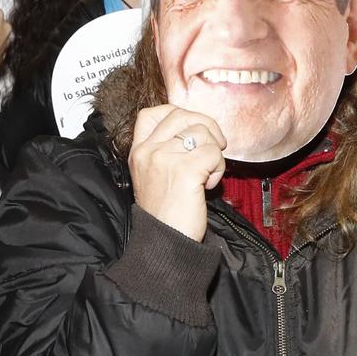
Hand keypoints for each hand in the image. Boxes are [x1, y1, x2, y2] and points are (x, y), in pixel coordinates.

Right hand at [128, 104, 226, 241]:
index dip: (179, 114)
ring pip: (203, 133)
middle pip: (184, 116)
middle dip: (207, 128)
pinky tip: (207, 186)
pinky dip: (218, 170)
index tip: (194, 130)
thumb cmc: (166, 214)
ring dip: (214, 154)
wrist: (164, 242)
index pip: (151, 113)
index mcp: (138, 152)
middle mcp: (148, 151)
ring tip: (206, 177)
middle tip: (214, 149)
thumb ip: (166, 151)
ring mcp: (164, 158)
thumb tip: (198, 130)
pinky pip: (214, 154)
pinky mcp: (185, 170)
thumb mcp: (153, 176)